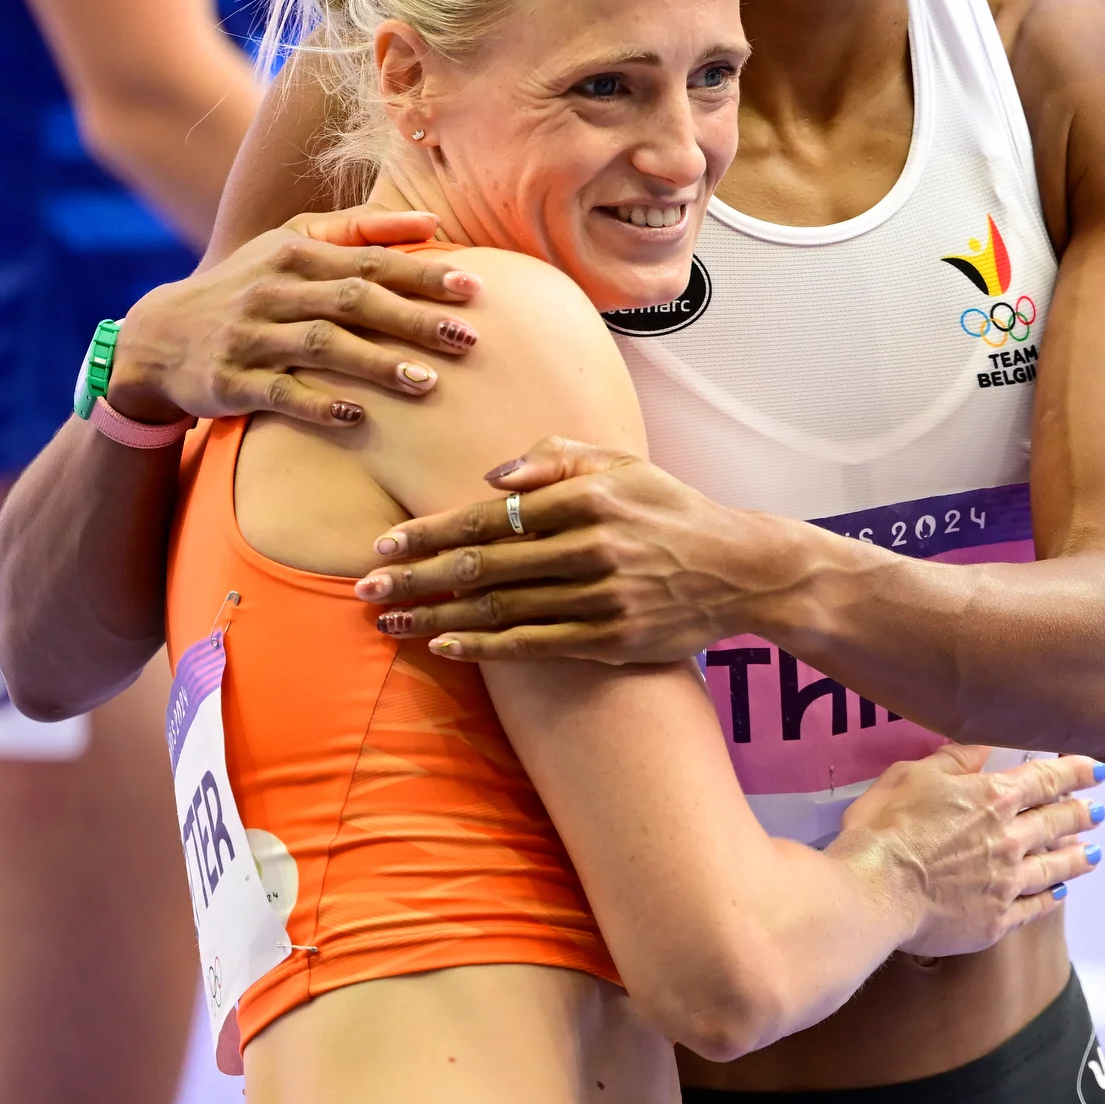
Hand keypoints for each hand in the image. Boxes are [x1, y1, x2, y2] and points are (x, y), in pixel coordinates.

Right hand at [106, 206, 476, 427]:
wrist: (158, 336)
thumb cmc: (249, 286)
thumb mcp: (290, 244)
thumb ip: (360, 231)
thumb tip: (433, 223)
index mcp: (293, 253)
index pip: (369, 261)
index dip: (422, 273)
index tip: (474, 287)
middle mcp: (273, 290)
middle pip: (353, 301)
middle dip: (414, 319)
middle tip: (470, 339)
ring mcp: (250, 336)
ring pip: (321, 346)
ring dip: (377, 363)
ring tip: (429, 381)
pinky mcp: (231, 381)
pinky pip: (280, 394)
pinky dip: (319, 405)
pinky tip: (359, 418)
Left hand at [355, 438, 804, 663]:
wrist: (739, 570)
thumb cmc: (668, 510)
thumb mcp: (622, 463)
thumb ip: (555, 456)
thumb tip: (489, 478)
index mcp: (587, 497)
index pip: (489, 516)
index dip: (431, 532)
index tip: (384, 542)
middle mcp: (590, 546)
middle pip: (483, 566)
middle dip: (416, 577)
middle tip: (365, 588)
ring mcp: (600, 597)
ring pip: (500, 610)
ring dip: (436, 617)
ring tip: (389, 621)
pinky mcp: (610, 639)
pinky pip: (532, 646)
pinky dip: (483, 646)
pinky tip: (444, 644)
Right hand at [838, 749, 1104, 957]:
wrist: (876, 891)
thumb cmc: (886, 830)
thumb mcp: (912, 776)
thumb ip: (953, 761)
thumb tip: (982, 748)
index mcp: (992, 799)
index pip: (1047, 779)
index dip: (1076, 772)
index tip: (1099, 770)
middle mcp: (1010, 839)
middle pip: (1058, 823)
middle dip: (1082, 814)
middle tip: (1098, 811)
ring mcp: (1007, 883)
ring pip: (1055, 867)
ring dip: (1077, 858)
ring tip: (1093, 853)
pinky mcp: (997, 920)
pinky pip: (1034, 908)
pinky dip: (1051, 899)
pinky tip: (1059, 895)